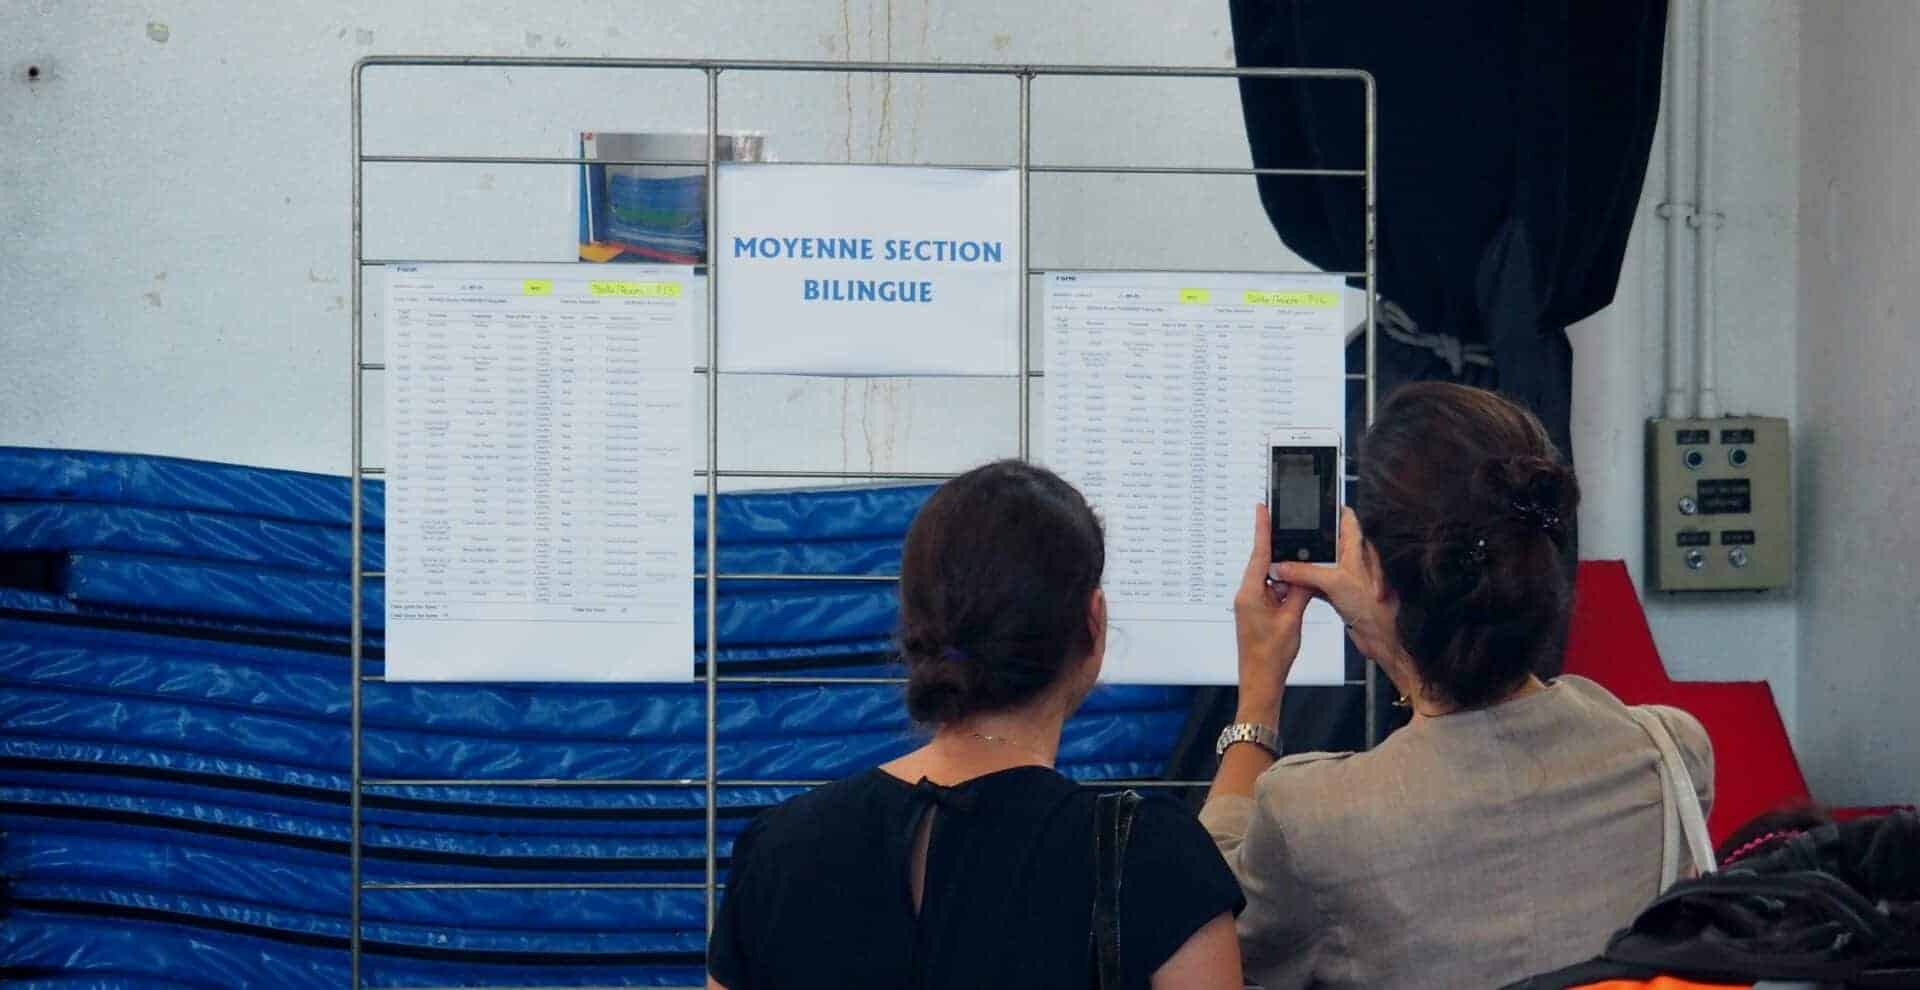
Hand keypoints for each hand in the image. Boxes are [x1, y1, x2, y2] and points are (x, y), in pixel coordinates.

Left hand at [1232, 504, 1311, 722]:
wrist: (1261, 680)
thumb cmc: (1271, 655)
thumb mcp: (1292, 619)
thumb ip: (1300, 591)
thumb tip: (1306, 573)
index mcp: (1250, 594)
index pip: (1259, 554)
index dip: (1262, 529)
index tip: (1262, 508)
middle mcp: (1246, 595)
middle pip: (1266, 566)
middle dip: (1283, 557)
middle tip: (1294, 542)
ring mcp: (1250, 604)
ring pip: (1272, 581)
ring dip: (1288, 582)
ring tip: (1302, 586)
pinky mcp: (1256, 613)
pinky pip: (1273, 594)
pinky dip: (1286, 593)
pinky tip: (1298, 598)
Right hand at [1274, 508, 1402, 665]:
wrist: (1376, 633)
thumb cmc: (1369, 605)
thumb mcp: (1333, 582)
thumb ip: (1305, 572)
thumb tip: (1282, 567)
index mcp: (1356, 548)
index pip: (1347, 519)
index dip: (1334, 509)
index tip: (1319, 502)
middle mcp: (1352, 559)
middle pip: (1331, 541)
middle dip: (1313, 539)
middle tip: (1295, 532)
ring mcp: (1346, 576)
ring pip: (1323, 562)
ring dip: (1308, 563)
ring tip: (1291, 559)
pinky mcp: (1340, 592)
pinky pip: (1319, 582)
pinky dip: (1308, 582)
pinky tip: (1297, 584)